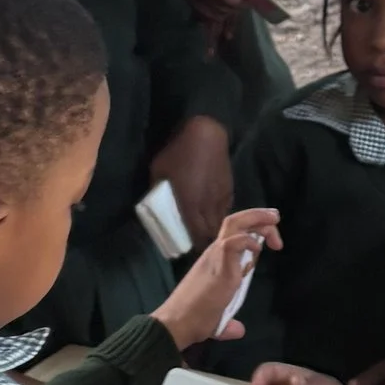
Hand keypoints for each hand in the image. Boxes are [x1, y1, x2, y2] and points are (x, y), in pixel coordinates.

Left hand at [152, 115, 232, 249]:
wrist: (205, 133)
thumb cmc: (177, 151)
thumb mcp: (158, 171)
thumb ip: (157, 190)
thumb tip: (155, 202)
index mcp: (189, 204)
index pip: (195, 234)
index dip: (193, 245)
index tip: (188, 250)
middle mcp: (207, 205)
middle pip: (210, 232)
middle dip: (205, 241)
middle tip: (197, 243)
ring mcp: (220, 197)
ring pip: (220, 221)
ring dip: (214, 229)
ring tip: (207, 232)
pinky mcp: (228, 188)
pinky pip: (226, 209)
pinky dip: (220, 215)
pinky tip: (214, 214)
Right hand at [158, 209, 281, 353]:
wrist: (176, 324)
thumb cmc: (193, 320)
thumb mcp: (217, 319)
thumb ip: (229, 323)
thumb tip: (239, 330)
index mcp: (215, 260)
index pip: (234, 235)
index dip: (254, 232)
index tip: (270, 242)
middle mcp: (214, 253)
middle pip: (236, 221)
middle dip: (258, 215)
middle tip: (276, 217)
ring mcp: (216, 257)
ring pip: (235, 224)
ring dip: (257, 219)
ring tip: (274, 221)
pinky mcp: (220, 267)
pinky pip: (233, 243)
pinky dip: (248, 241)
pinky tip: (258, 249)